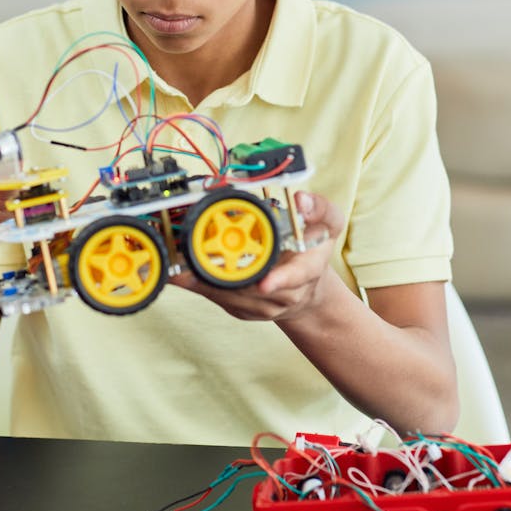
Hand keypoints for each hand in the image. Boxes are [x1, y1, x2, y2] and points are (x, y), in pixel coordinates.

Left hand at [178, 191, 343, 321]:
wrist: (309, 287)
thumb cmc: (313, 250)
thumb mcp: (328, 223)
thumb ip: (319, 208)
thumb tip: (301, 200)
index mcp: (308, 268)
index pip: (297, 275)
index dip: (280, 279)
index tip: (265, 283)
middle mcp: (288, 292)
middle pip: (255, 290)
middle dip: (226, 281)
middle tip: (195, 271)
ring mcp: (266, 306)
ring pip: (234, 298)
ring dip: (208, 285)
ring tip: (181, 272)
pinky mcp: (247, 311)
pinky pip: (223, 301)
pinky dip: (203, 288)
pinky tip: (184, 277)